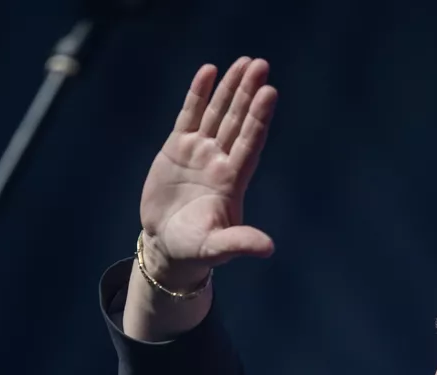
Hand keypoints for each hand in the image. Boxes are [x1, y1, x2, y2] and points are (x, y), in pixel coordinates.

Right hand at [139, 58, 277, 285]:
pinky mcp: (177, 148)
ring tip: (244, 62)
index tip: (269, 93)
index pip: (250, 143)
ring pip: (218, 113)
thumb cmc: (195, 249)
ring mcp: (200, 152)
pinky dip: (199, 95)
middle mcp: (220, 161)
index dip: (258, 118)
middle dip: (248, 93)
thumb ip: (239, 242)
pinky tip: (209, 71)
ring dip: (230, 88)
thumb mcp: (216, 248)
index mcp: (232, 181)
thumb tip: (268, 248)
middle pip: (237, 120)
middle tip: (261, 65)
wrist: (167, 245)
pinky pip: (190, 115)